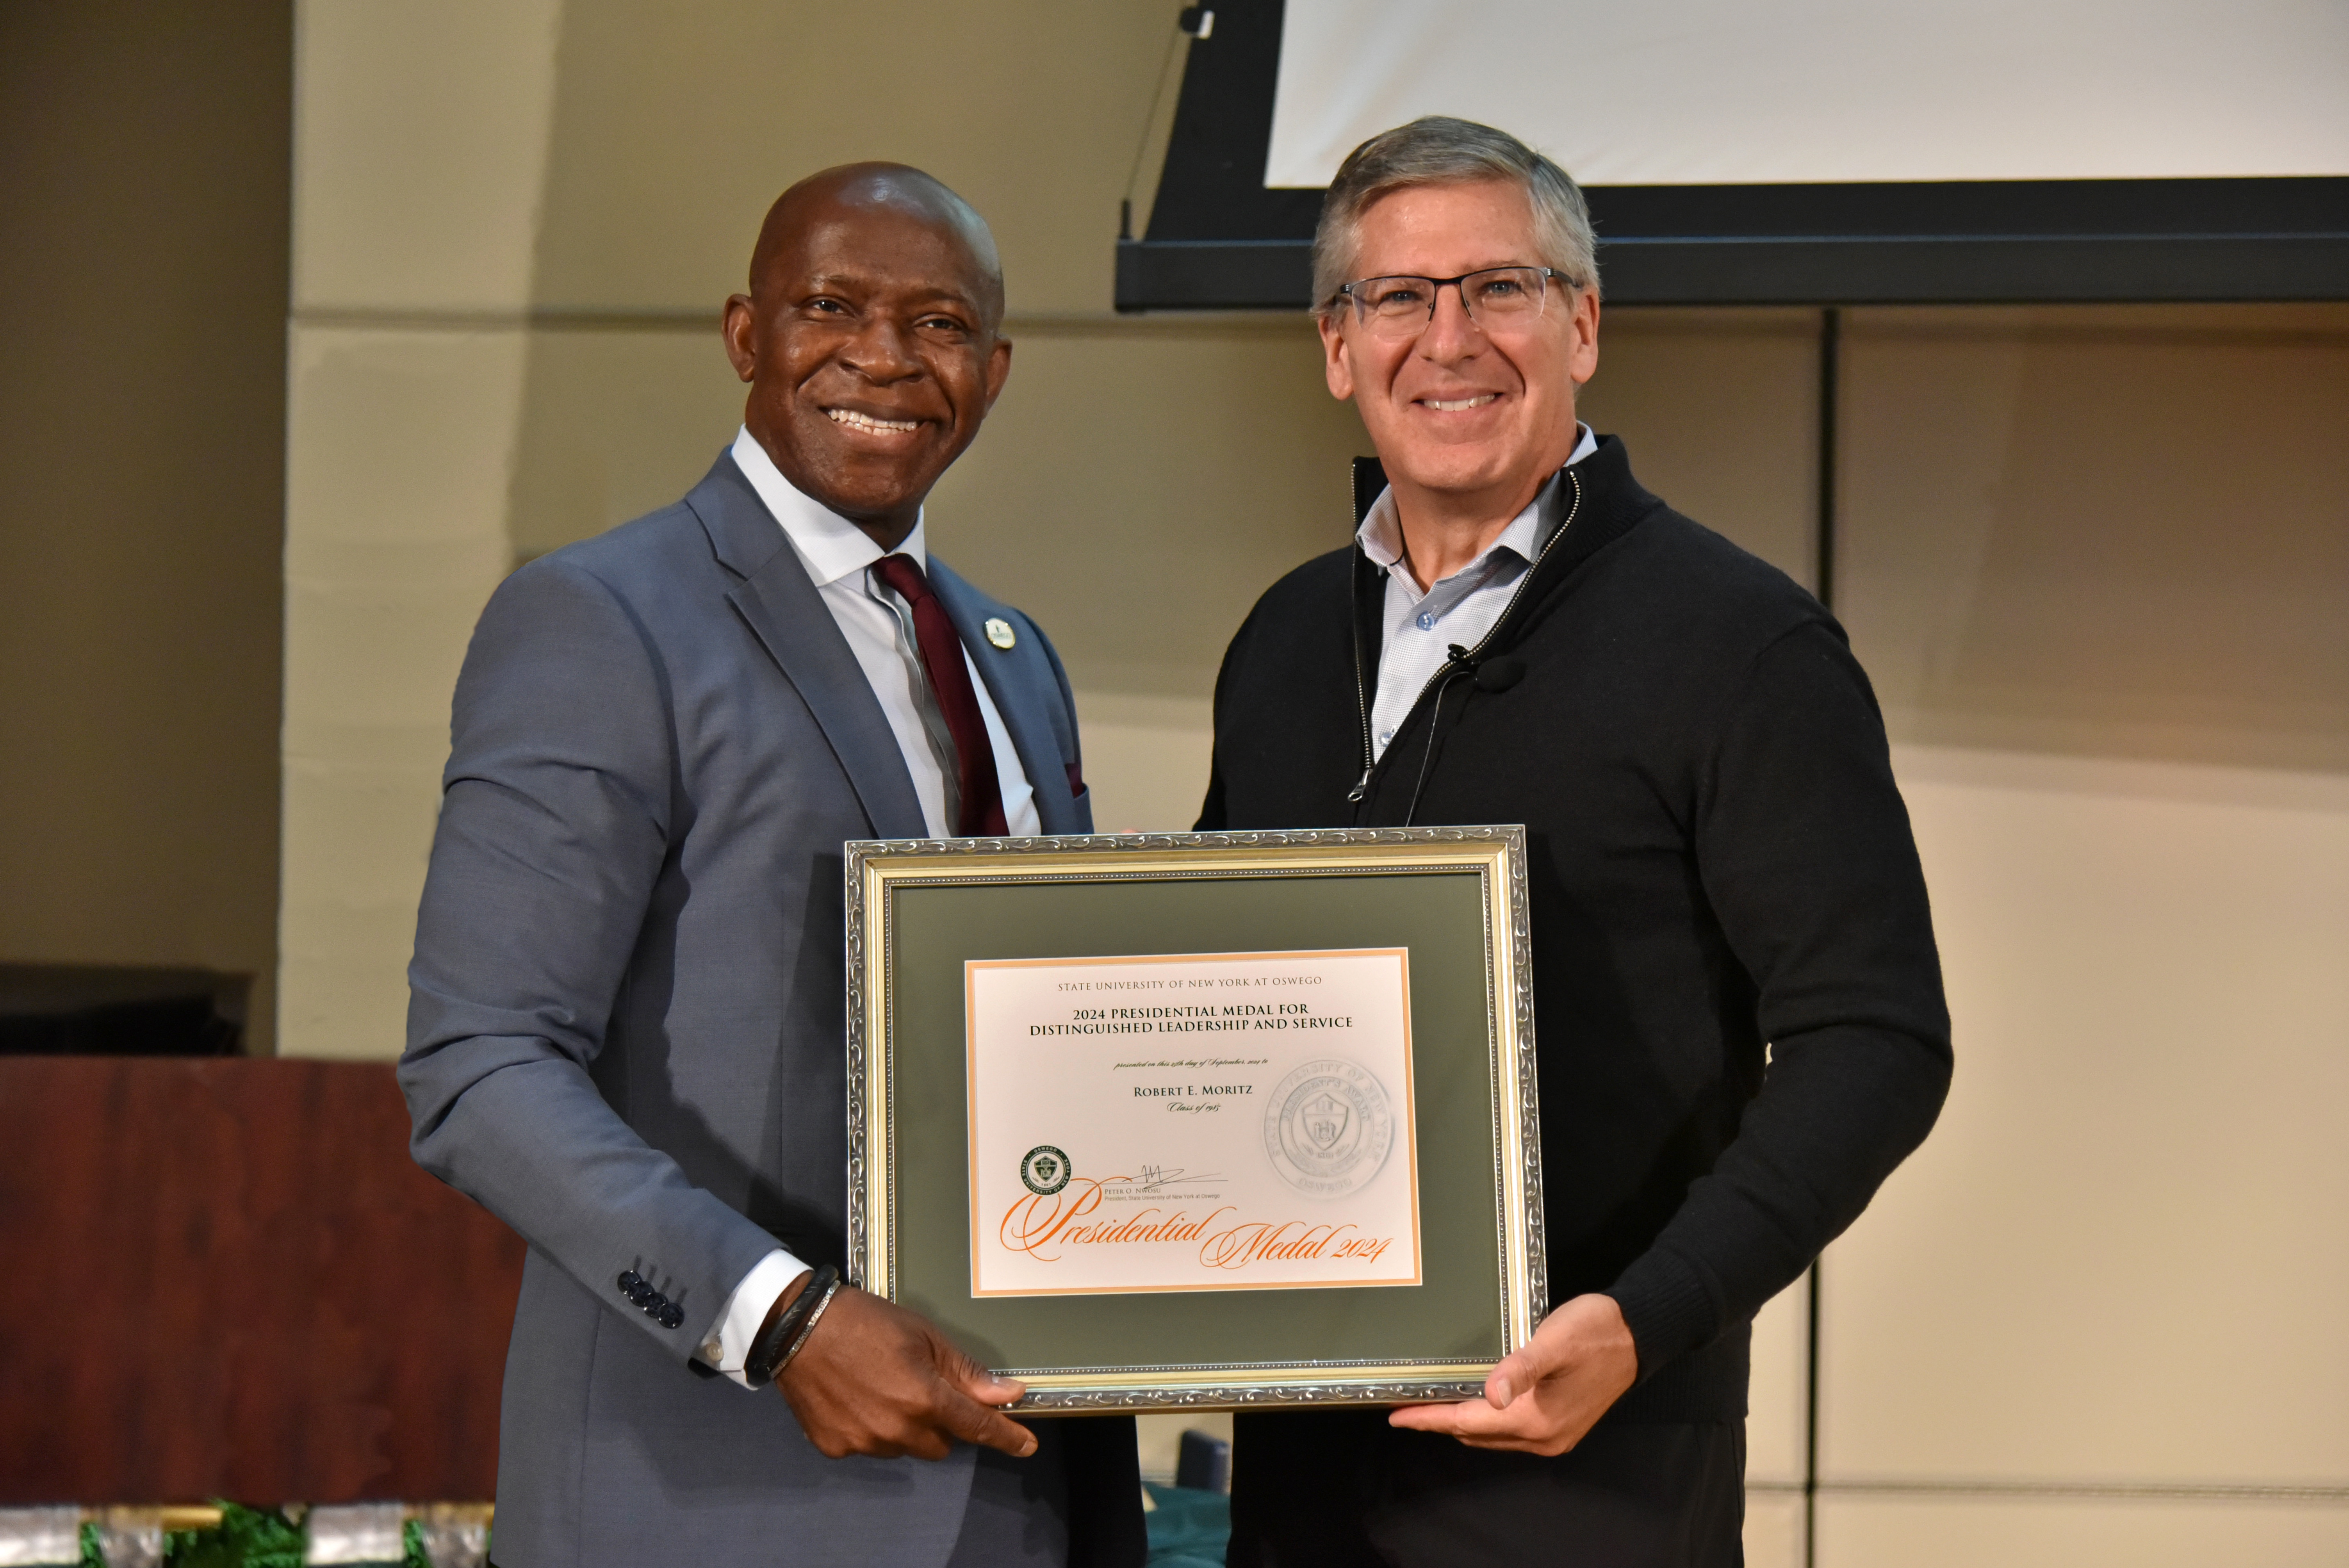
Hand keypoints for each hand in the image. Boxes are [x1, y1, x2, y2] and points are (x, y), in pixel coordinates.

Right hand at [771, 1280, 1036, 1460]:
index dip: (1005, 1437)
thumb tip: (1007, 1394)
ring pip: (904, 1447)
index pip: (976, 1427)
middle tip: (920, 1388)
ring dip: (904, 1427)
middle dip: (939, 1423)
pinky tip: (856, 1398)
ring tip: (880, 1387)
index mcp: (923, 1399)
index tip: (1027, 1445)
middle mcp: (896, 1430)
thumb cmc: (865, 1321)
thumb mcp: (923, 1335)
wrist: (796, 1326)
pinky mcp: (836, 1448)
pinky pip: (869, 1447)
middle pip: (940, 1444)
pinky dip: (871, 1429)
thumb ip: (965, 1372)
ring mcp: (864, 1443)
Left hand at [1387, 1293, 1637, 1455]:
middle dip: (1440, 1422)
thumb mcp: (1554, 1340)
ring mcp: (1554, 1435)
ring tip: (1432, 1402)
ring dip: (1462, 1422)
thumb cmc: (1595, 1331)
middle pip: (1476, 1434)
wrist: (1639, 1335)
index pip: (1468, 1422)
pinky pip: (1511, 1431)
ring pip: (1493, 1435)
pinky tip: (1474, 1401)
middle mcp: (1544, 1437)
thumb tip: (1489, 1395)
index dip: (1430, 1419)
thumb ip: (1520, 1367)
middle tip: (1408, 1404)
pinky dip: (1485, 1421)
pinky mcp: (1562, 1426)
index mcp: (1537, 1418)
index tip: (1396, 1416)